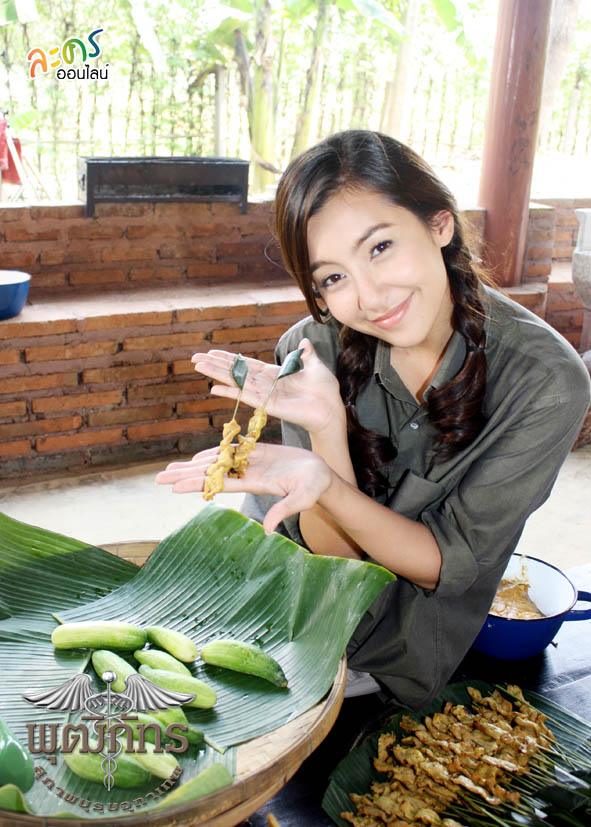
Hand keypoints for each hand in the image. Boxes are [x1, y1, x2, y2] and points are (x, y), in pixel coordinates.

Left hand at [155, 443, 332, 534]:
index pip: (219, 483)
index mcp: (254, 483)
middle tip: (158, 478)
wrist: (322, 475)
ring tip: (171, 467)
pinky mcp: (259, 453)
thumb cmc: (315, 487)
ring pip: (217, 462)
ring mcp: (252, 464)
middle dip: (185, 475)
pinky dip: (216, 451)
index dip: (197, 484)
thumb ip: (284, 511)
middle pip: (210, 474)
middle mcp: (247, 475)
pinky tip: (200, 454)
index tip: (174, 487)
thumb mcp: (302, 499)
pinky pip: (233, 451)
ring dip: (194, 464)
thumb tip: (267, 531)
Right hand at [191, 338, 344, 435]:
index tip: (212, 353)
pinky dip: (231, 392)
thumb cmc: (324, 389)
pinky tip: (214, 388)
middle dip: (216, 365)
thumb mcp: (314, 365)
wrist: (331, 408)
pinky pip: (246, 397)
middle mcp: (266, 384)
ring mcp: (265, 395)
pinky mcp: (269, 405)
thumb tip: (304, 342)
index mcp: (274, 374)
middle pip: (236, 372)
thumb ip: (306, 354)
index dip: (230, 359)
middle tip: (195, 359)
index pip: (247, 365)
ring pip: (236, 382)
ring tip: (199, 367)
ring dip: (217, 374)